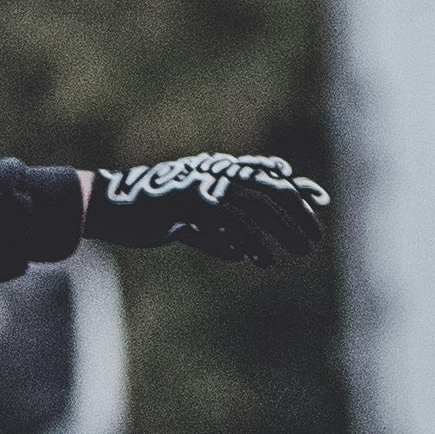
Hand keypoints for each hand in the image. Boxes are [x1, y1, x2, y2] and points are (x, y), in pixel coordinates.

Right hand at [85, 151, 327, 259]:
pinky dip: (249, 242)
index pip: (269, 176)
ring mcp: (204, 187)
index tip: (322, 202)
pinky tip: (262, 260)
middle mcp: (216, 175)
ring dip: (283, 229)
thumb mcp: (187, 221)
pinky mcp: (191, 204)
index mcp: (219, 173)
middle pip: (270, 190)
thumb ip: (215, 230)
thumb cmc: (149, 214)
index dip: (297, 188)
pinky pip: (229, 223)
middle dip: (297, 213)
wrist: (112, 206)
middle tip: (315, 239)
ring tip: (301, 251)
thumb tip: (237, 252)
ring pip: (256, 206)